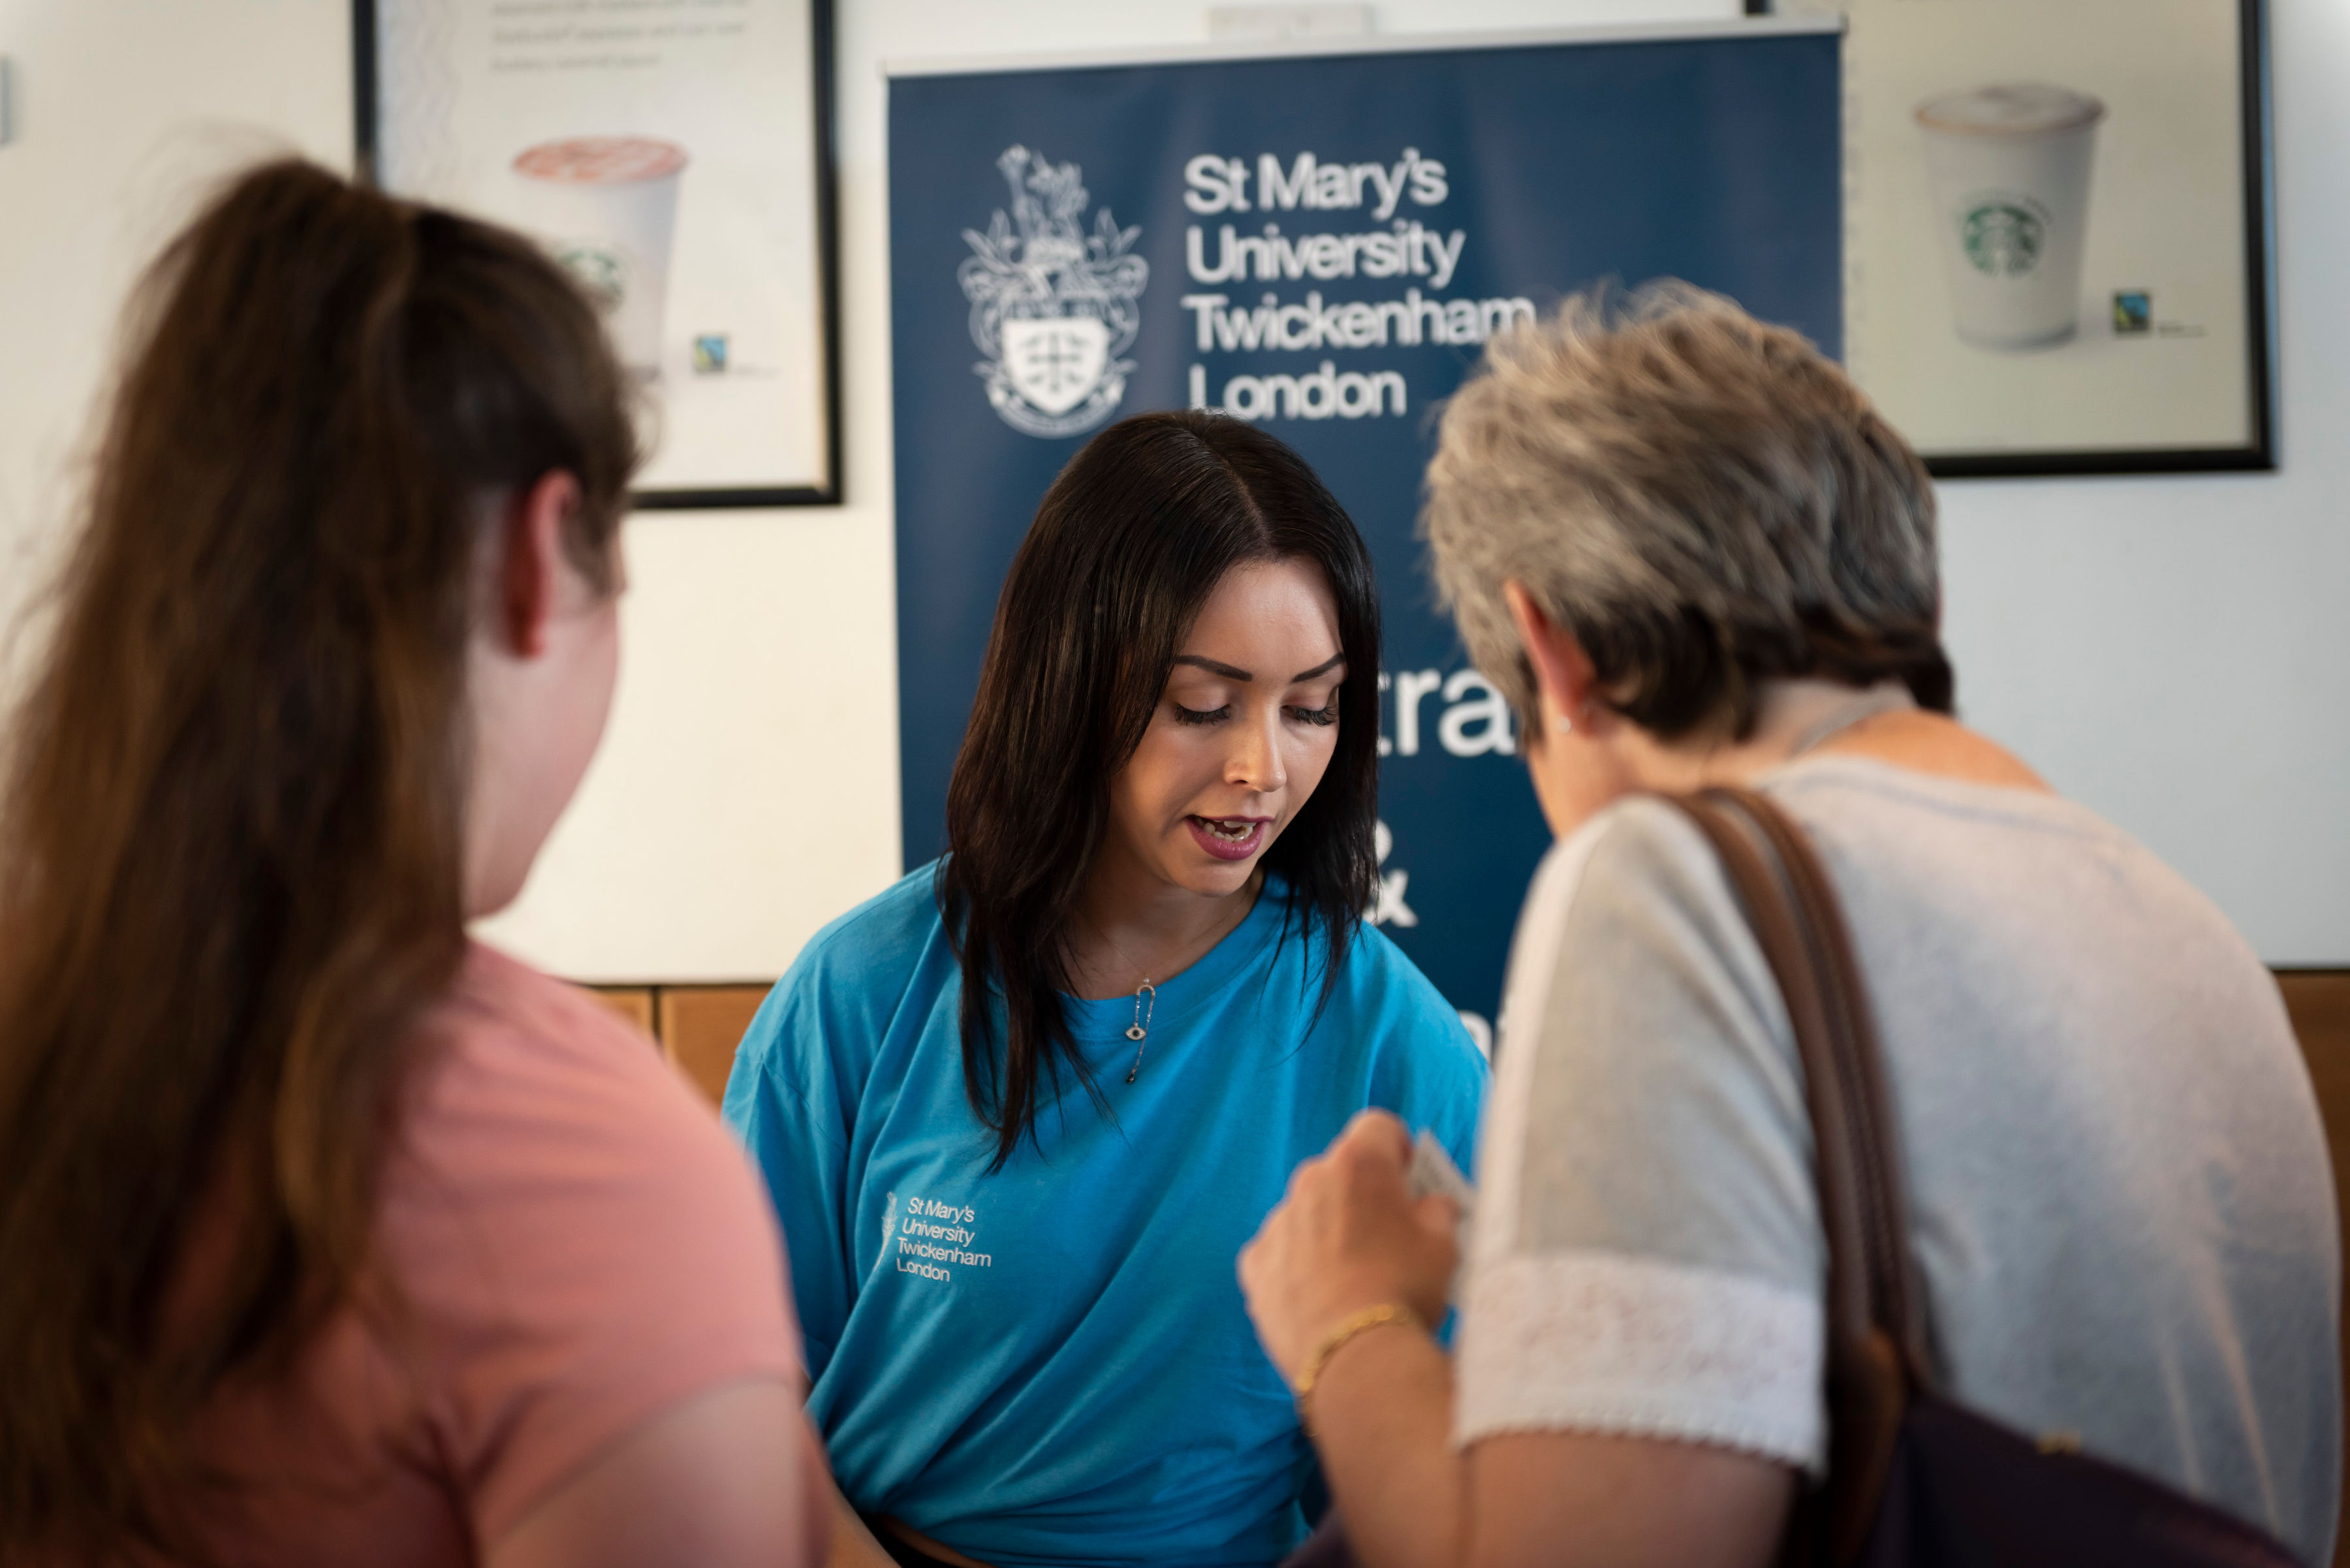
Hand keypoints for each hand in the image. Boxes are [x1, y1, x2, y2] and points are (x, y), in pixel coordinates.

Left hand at [1239, 1110, 1459, 1384]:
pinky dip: (1296, 1265)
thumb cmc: (1406, 1288)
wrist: (1355, 1355)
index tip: (1409, 1182)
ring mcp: (1276, 1222)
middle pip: (1339, 1171)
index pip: (1378, 1126)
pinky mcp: (1254, 1263)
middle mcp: (1309, 1180)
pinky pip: (1279, 1251)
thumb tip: (1429, 1204)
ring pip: (1307, 1212)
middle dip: (1361, 1194)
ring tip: (1351, 1277)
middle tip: (1385, 1236)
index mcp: (1358, 1163)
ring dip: (1327, 1229)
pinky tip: (1318, 1298)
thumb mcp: (1445, 1243)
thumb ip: (1436, 1209)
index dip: (1397, 1150)